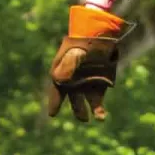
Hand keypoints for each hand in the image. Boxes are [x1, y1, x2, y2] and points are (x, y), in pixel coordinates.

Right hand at [44, 5, 124, 121]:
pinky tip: (101, 117)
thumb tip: (60, 80)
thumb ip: (69, 64)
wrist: (101, 36)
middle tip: (83, 117)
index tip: (52, 113)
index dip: (54, 102)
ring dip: (88, 111)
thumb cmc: (84, 43)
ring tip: (93, 118)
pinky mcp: (99, 86)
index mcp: (62, 73)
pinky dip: (98, 111)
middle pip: (73, 99)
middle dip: (78, 109)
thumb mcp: (76, 52)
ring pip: (85, 103)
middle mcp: (73, 82)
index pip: (57, 90)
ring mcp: (87, 85)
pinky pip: (97, 102)